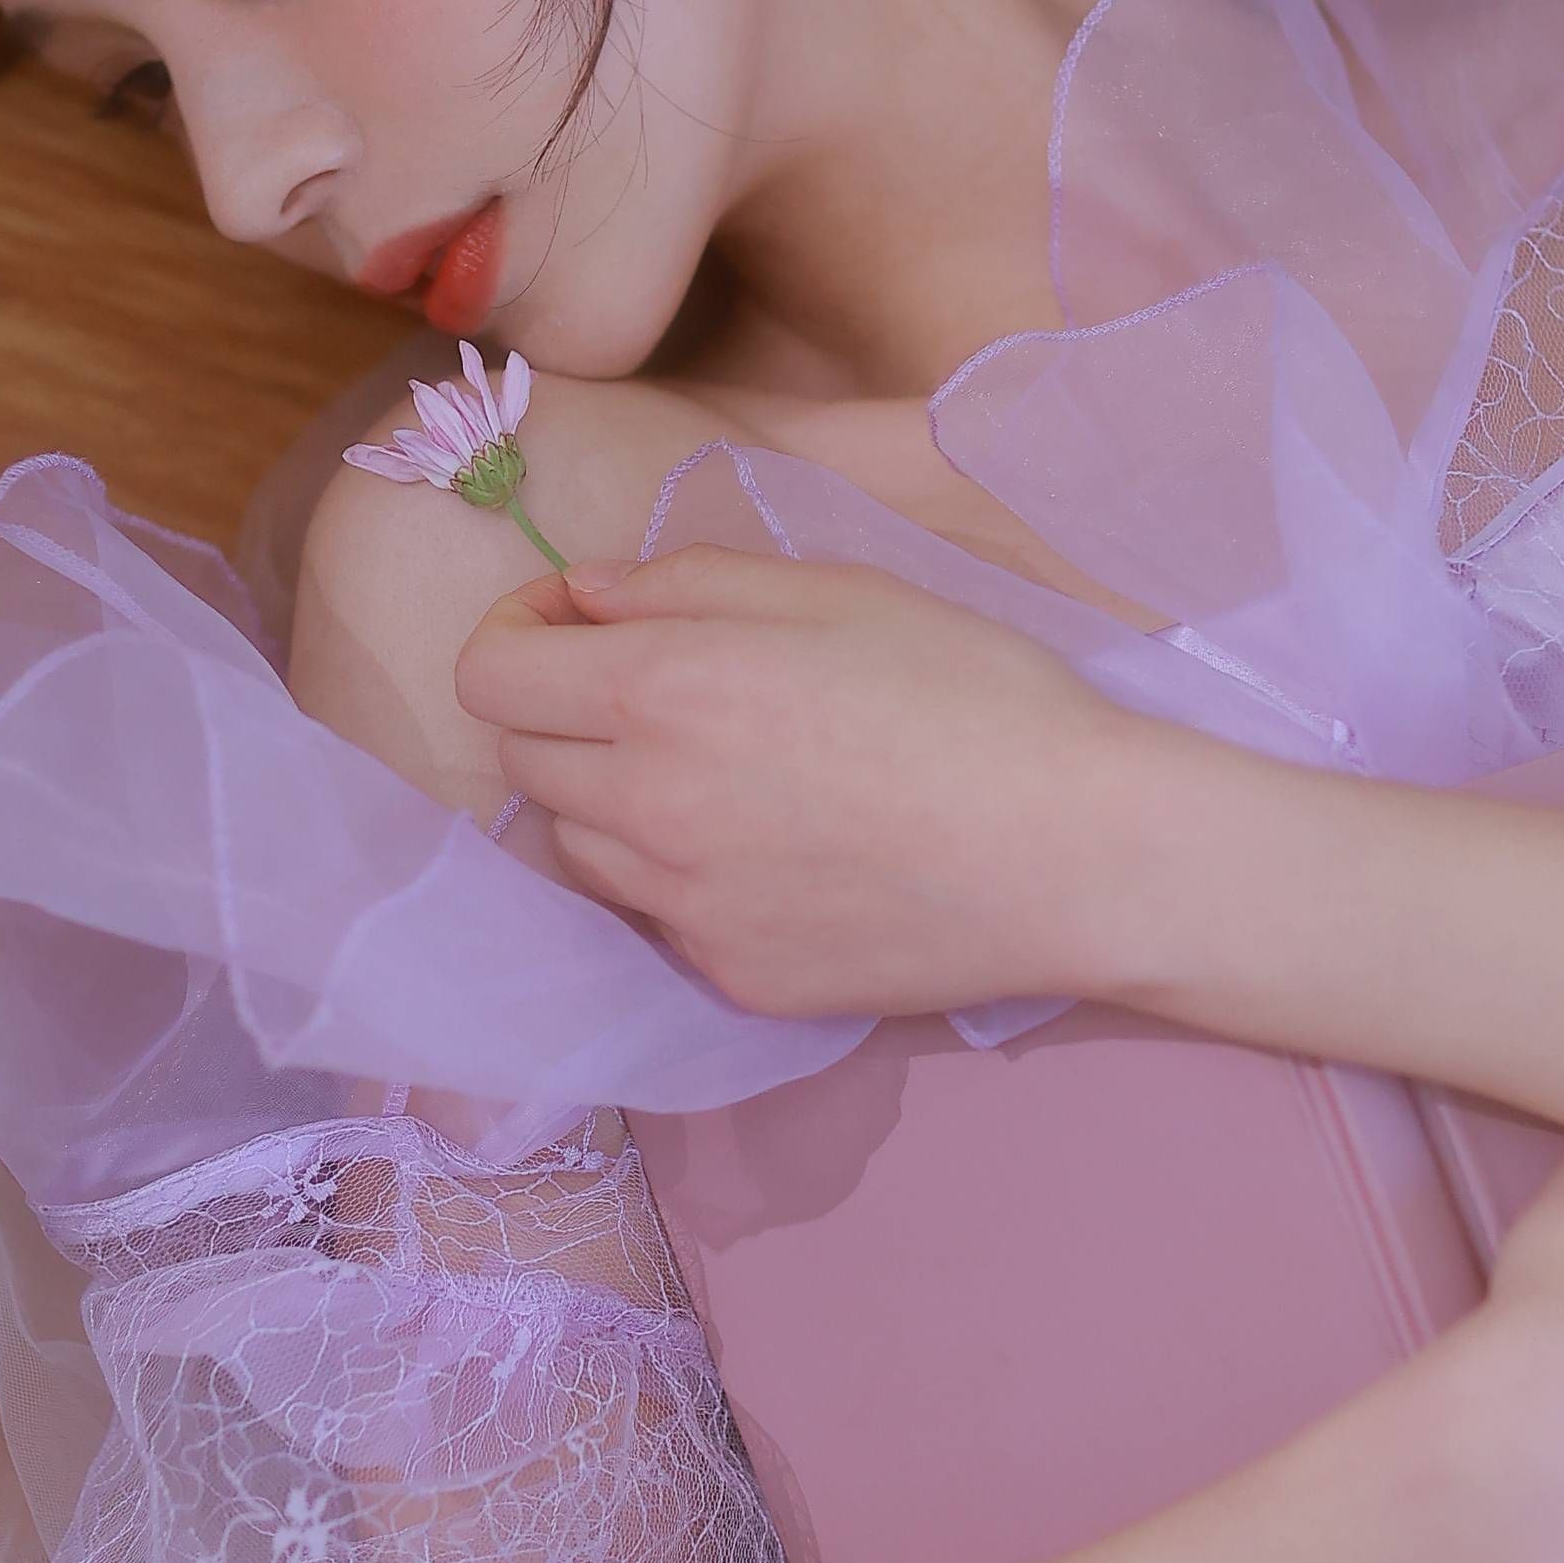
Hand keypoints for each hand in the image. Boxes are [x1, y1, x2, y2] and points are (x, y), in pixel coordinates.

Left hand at [455, 547, 1173, 1013]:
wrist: (1075, 856)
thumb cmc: (974, 695)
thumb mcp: (838, 592)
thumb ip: (688, 584)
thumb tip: (584, 597)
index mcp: (662, 693)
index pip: (488, 677)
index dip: (519, 634)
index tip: (581, 623)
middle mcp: (646, 809)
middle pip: (522, 763)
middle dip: (565, 713)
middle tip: (666, 691)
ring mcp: (682, 909)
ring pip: (579, 848)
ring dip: (613, 802)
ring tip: (726, 775)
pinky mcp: (730, 978)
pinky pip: (661, 918)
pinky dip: (686, 879)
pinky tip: (781, 851)